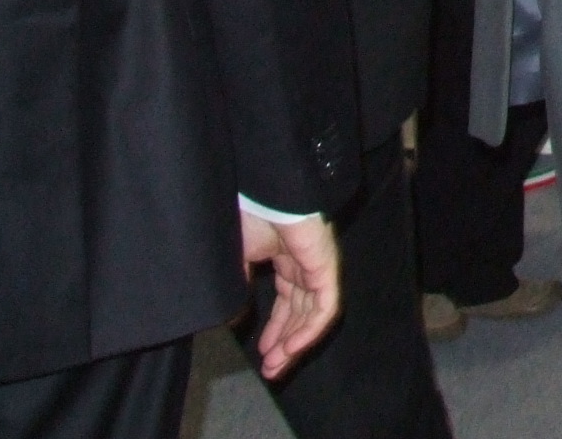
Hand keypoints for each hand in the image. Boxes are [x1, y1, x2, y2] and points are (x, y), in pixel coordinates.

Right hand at [242, 210, 340, 378]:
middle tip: (271, 368)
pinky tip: (292, 347)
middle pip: (301, 311)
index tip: (262, 353)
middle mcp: (304, 264)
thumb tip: (235, 315)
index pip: (287, 301)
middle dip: (286, 342)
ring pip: (314, 312)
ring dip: (296, 342)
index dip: (276, 329)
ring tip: (276, 366)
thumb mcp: (234, 258)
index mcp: (285, 258)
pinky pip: (326, 304)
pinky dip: (310, 328)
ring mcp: (318, 264)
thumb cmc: (248, 216)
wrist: (263, 193)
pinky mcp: (326, 265)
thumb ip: (238, 286)